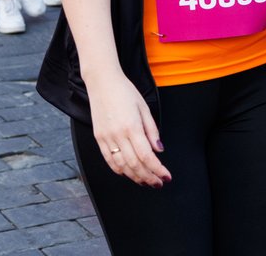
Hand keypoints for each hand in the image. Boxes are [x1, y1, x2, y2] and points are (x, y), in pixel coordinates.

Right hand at [85, 68, 170, 187]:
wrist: (102, 81)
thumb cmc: (125, 91)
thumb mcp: (144, 107)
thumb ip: (152, 130)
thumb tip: (159, 150)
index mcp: (132, 126)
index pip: (147, 156)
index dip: (158, 170)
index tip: (166, 176)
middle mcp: (118, 135)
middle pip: (135, 165)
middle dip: (149, 177)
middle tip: (158, 183)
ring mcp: (106, 137)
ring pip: (121, 166)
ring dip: (135, 177)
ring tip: (146, 182)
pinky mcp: (98, 138)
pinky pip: (108, 160)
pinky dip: (119, 170)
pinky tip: (128, 174)